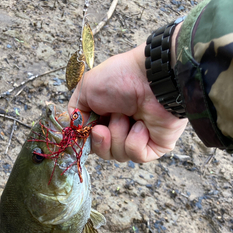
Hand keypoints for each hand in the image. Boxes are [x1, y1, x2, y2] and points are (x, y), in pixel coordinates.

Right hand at [68, 41, 187, 162]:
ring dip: (118, 135)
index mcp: (107, 117)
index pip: (92, 141)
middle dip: (101, 142)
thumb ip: (75, 112)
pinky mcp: (156, 146)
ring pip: (119, 156)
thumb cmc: (121, 77)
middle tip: (103, 128)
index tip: (87, 131)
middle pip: (104, 153)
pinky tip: (141, 125)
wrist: (151, 76)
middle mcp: (123, 128)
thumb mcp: (86, 89)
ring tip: (127, 115)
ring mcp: (140, 138)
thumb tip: (76, 130)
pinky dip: (135, 141)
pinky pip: (137, 156)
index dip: (88, 140)